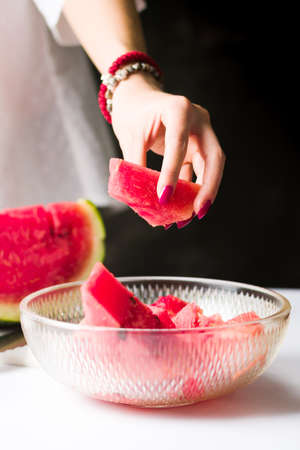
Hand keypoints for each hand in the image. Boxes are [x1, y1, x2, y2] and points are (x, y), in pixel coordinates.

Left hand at [111, 73, 224, 225]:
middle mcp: (198, 120)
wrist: (137, 98)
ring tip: (191, 216)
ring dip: (203, 191)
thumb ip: (136, 163)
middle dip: (208, 186)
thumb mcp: (130, 135)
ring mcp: (201, 133)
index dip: (171, 173)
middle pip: (213, 157)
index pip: (178, 144)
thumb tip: (142, 199)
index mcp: (179, 109)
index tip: (163, 198)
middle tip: (198, 212)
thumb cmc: (132, 113)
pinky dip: (191, 188)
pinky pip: (199, 170)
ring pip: (212, 165)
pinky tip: (183, 207)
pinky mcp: (197, 146)